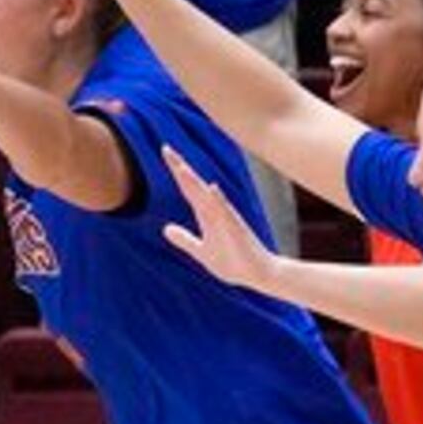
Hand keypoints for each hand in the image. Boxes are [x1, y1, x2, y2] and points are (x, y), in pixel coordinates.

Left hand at [160, 145, 285, 291]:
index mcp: (207, 215)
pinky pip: (226, 214)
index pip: (188, 188)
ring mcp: (226, 220)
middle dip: (180, 168)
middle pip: (194, 186)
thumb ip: (185, 239)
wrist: (257, 274)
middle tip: (166, 149)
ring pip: (207, 197)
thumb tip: (165, 229)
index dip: (177, 171)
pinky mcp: (237, 231)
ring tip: (181, 167)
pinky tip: (211, 189)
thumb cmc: (232, 262)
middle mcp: (215, 212)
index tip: (166, 151)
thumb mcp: (201, 251)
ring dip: (194, 182)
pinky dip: (218, 201)